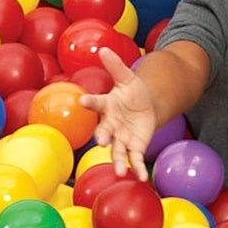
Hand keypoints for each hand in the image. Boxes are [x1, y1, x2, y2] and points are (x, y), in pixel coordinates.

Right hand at [80, 47, 155, 180]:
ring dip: (118, 161)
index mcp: (107, 105)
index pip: (96, 103)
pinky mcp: (135, 146)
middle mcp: (111, 124)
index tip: (82, 101)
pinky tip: (142, 178)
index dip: (89, 102)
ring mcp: (122, 137)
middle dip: (103, 137)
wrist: (145, 106)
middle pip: (104, 132)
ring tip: (119, 171)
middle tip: (101, 142)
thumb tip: (103, 48)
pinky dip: (137, 169)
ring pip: (117, 151)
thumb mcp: (127, 77)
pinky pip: (135, 159)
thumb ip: (115, 66)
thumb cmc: (131, 91)